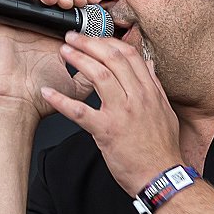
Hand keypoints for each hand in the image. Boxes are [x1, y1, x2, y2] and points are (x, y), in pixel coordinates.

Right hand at [0, 0, 94, 119]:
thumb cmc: (41, 100)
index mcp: (54, 42)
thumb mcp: (77, 86)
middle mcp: (37, 32)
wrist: (17, 104)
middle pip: (51, 0)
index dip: (76, 2)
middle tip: (71, 2)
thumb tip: (109, 62)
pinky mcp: (1, 26)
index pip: (67, 12)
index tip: (85, 5)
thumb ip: (92, 73)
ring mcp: (19, 27)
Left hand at [41, 31, 180, 195]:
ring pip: (98, 76)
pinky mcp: (106, 131)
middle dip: (89, 43)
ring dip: (78, 60)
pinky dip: (61, 100)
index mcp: (149, 91)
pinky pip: (79, 112)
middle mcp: (136, 97)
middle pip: (111, 59)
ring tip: (63, 52)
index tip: (94, 37)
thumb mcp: (165, 111)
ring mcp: (121, 113)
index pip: (129, 55)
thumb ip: (155, 86)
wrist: (161, 176)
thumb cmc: (162, 148)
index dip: (108, 41)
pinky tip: (48, 93)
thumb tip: (148, 65)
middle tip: (72, 38)